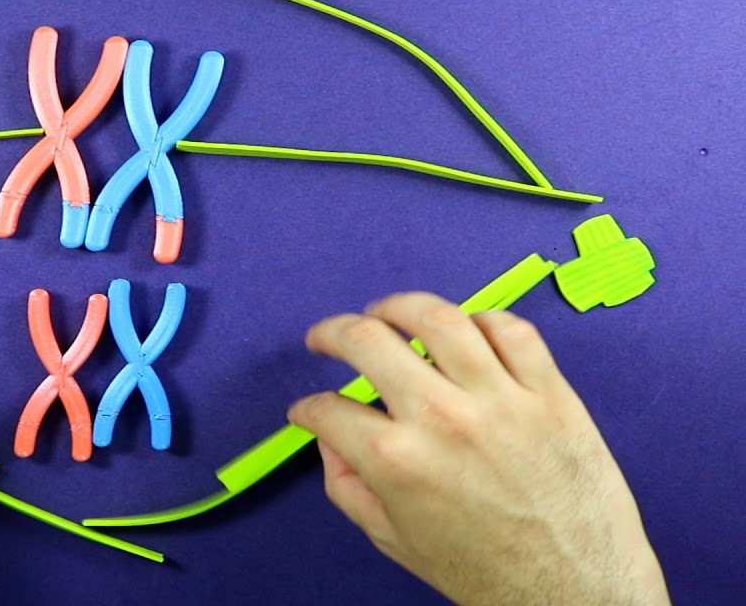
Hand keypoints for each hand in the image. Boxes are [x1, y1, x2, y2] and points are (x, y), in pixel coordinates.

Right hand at [288, 292, 668, 605]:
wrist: (576, 592)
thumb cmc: (487, 573)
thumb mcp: (394, 540)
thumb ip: (348, 487)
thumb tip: (329, 439)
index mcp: (397, 461)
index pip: (329, 410)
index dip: (307, 409)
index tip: (309, 410)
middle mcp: (443, 419)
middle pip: (369, 340)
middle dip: (332, 333)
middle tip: (325, 338)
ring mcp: (501, 400)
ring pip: (439, 318)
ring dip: (399, 306)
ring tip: (385, 312)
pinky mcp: (551, 393)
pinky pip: (512, 330)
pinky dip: (481, 320)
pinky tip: (463, 331)